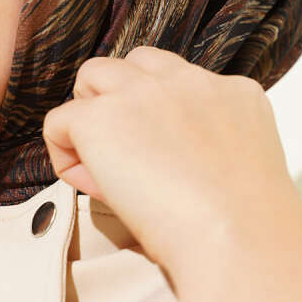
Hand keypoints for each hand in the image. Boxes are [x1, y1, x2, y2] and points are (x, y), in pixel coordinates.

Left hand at [41, 46, 296, 288]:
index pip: (181, 81)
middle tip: (124, 154)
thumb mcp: (234, 171)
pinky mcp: (100, 118)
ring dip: (89, 113)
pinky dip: (64, 153)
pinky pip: (59, 120)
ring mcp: (141, 93)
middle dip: (121, 100)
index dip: (159, 117)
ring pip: (92, 75)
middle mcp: (188, 82)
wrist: (236, 236)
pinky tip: (88, 185)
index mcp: (231, 93)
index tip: (161, 161)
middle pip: (136, 64)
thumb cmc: (243, 228)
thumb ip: (201, 151)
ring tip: (99, 162)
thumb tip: (149, 167)